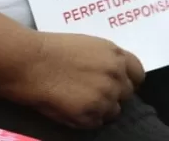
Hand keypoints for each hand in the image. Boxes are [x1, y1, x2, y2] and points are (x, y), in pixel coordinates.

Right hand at [4, 32, 143, 128]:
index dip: (129, 79)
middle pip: (127, 94)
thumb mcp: (87, 44)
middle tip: (93, 91)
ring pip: (113, 111)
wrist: (30, 62)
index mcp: (115, 55)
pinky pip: (96, 123)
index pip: (138, 73)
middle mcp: (115, 76)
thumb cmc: (52, 49)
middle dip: (114, 93)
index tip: (119, 82)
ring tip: (78, 98)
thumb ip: (106, 59)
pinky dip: (86, 118)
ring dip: (101, 108)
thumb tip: (116, 74)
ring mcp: (105, 98)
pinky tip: (71, 105)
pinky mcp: (91, 116)